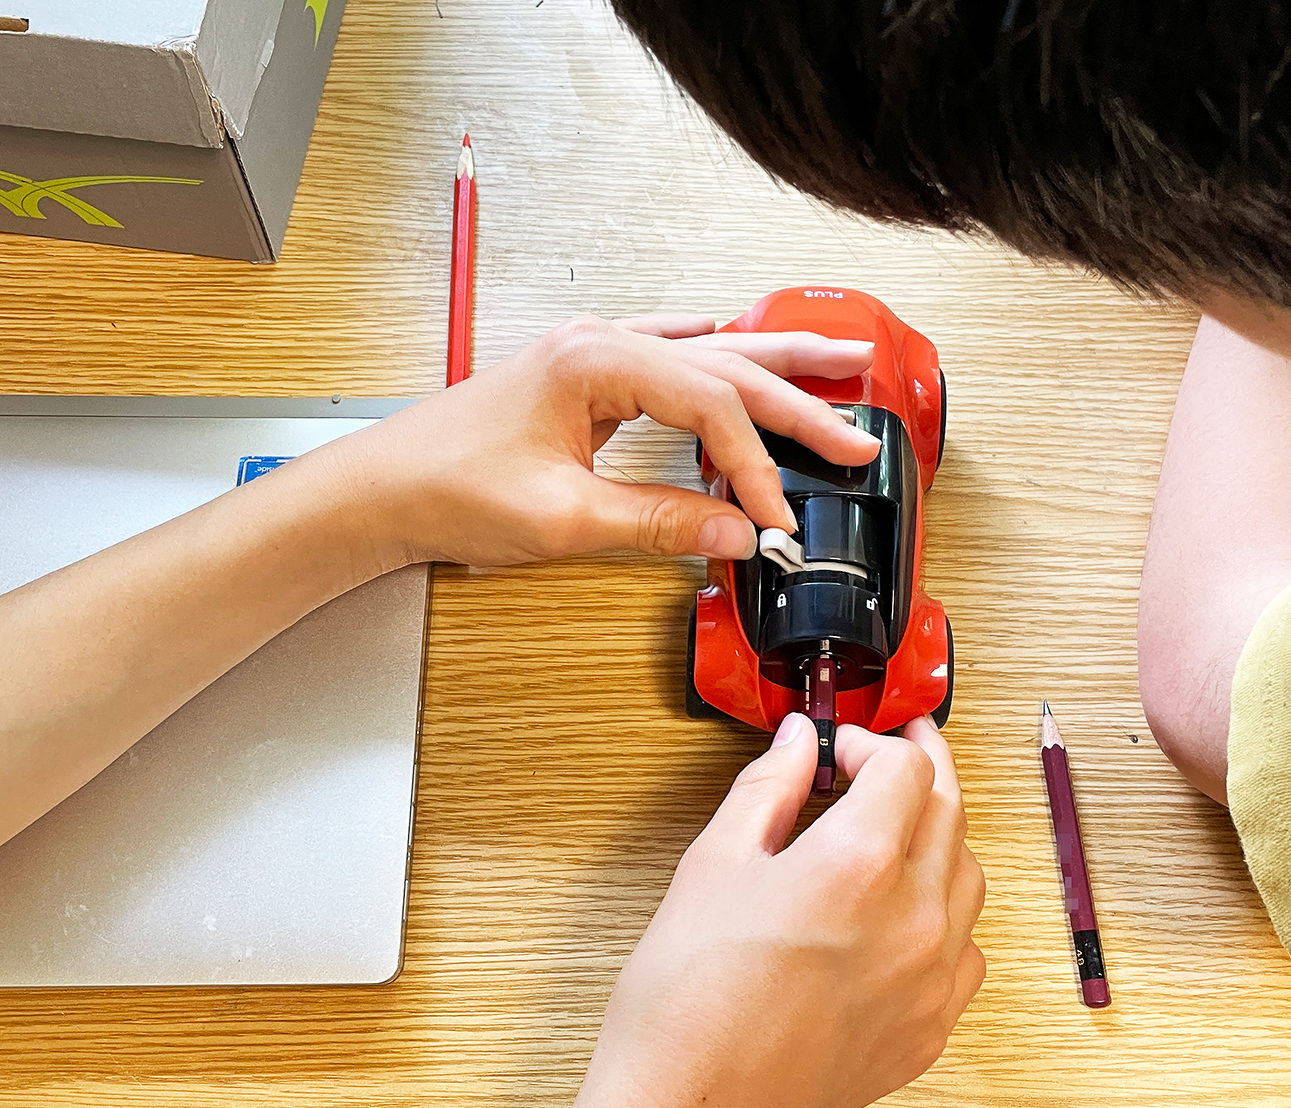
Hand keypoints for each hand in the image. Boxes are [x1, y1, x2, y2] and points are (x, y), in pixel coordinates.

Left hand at [323, 313, 880, 568]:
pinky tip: (743, 344)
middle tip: (859, 433)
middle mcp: (602, 343)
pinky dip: (719, 358)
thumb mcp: (564, 518)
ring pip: (708, 351)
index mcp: (597, 361)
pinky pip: (672, 355)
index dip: (756, 466)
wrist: (382, 488)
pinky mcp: (586, 376)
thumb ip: (660, 521)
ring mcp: (595, 353)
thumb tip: (738, 532)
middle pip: (726, 366)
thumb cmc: (449, 489)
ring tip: (839, 361)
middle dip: (799, 401)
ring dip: (773, 365)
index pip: (712, 408)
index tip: (778, 518)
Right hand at [541, 715, 986, 1107]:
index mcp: (859, 864)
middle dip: (921, 771)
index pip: (906, 768)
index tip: (844, 748)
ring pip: (968, 878)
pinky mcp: (929, 1028)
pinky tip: (901, 912)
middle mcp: (912, 918)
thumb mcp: (714, 863)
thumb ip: (769, 787)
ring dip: (940, 838)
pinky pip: (966, 951)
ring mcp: (930, 979)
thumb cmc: (688, 999)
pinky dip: (944, 915)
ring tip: (898, 829)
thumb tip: (799, 741)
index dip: (873, 743)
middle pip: (949, 811)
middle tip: (894, 753)